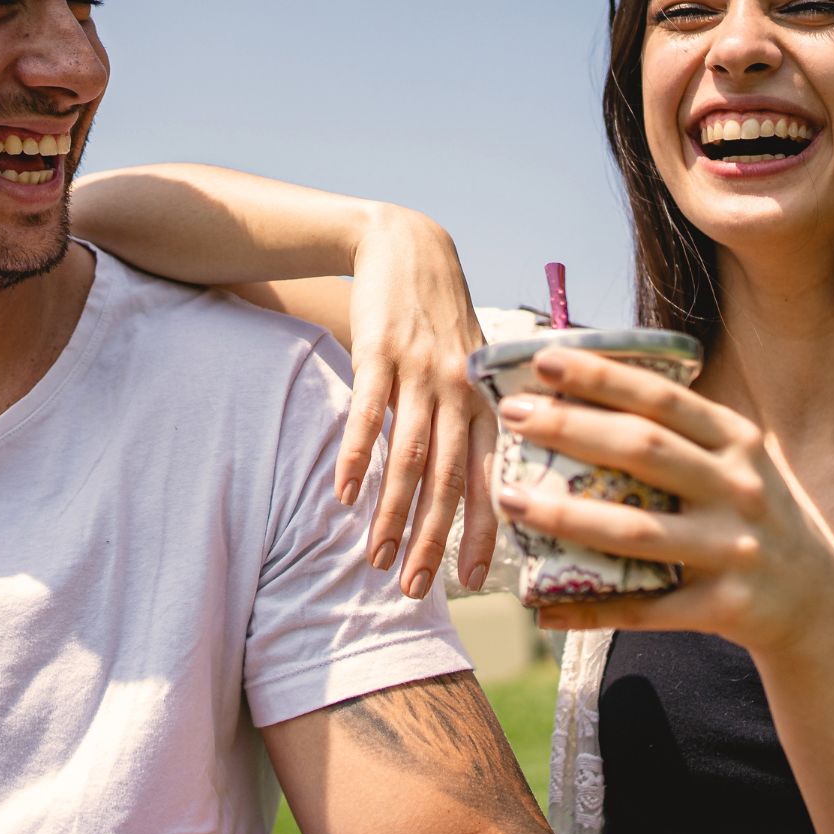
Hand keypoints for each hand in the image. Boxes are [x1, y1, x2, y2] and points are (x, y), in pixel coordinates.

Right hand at [335, 206, 495, 598]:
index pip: (492, 475)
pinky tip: (342, 495)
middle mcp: (461, 388)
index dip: (482, 530)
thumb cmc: (441, 317)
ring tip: (376, 557)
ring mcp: (420, 370)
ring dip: (392, 511)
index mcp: (488, 397)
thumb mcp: (474, 363)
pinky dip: (354, 457)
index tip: (471, 581)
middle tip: (414, 589)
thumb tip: (484, 485)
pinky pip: (368, 413)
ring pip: (409, 455)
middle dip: (433, 538)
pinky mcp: (381, 351)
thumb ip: (477, 417)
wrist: (408, 245)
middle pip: (450, 477)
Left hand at [493, 347, 833, 655]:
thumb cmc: (751, 517)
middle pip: (643, 450)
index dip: (602, 377)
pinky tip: (543, 607)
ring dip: (565, 517)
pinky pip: (645, 609)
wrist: (818, 605)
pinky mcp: (726, 607)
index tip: (544, 359)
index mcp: (736, 441)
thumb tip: (579, 398)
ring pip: (636, 530)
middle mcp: (739, 488)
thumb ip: (679, 435)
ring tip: (508, 500)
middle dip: (570, 428)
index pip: (662, 398)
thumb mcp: (736, 463)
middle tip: (513, 416)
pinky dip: (591, 609)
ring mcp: (734, 549)